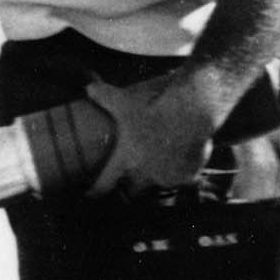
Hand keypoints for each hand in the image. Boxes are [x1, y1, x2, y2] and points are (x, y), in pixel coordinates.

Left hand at [84, 74, 215, 194]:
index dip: (94, 191)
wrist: (191, 111)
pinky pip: (182, 181)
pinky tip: (178, 171)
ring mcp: (167, 177)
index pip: (103, 185)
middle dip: (130, 186)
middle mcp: (144, 175)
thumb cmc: (153, 106)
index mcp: (124, 162)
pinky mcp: (187, 176)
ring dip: (156, 181)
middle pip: (133, 190)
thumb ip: (103, 95)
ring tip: (156, 174)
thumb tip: (88, 87)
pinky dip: (181, 176)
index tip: (90, 193)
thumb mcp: (123, 101)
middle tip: (130, 179)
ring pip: (158, 186)